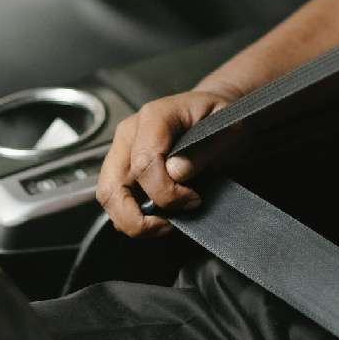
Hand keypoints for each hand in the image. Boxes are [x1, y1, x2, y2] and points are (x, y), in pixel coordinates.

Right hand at [96, 88, 239, 236]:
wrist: (214, 115)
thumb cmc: (222, 120)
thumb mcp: (230, 128)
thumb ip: (205, 148)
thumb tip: (176, 172)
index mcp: (154, 117)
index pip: (144, 164)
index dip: (168, 192)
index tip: (194, 199)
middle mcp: (130, 133)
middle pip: (113, 186)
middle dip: (139, 217)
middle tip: (170, 224)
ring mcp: (122, 150)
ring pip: (108, 196)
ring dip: (132, 220)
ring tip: (164, 223)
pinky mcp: (122, 167)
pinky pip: (115, 199)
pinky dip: (132, 216)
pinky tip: (158, 216)